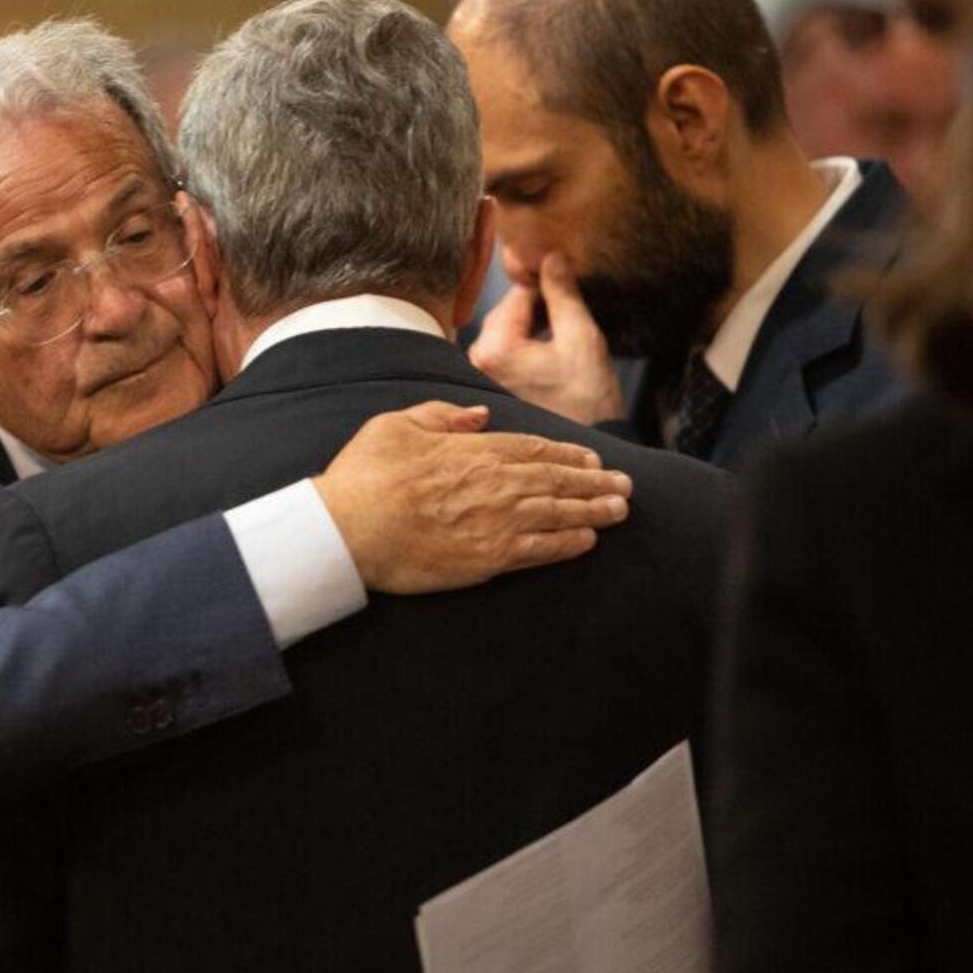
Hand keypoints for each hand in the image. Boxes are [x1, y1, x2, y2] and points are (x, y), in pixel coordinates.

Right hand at [313, 400, 632, 594]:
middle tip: (624, 485)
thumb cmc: (364, 476)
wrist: (348, 528)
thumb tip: (478, 414)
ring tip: (620, 509)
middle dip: (595, 480)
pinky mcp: (490, 558)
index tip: (590, 456)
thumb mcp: (396, 425)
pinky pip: (543, 549)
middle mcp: (495, 482)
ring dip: (594, 510)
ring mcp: (497, 521)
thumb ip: (442, 415)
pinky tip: (590, 540)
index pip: (534, 447)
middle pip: (558, 478)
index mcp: (473, 449)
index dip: (567, 452)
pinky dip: (570, 543)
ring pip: (560, 511)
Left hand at [468, 252, 624, 425]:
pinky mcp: (489, 389)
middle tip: (567, 313)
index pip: (516, 295)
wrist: (590, 448)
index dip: (544, 286)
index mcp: (495, 349)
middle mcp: (478, 363)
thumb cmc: (588, 400)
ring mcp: (480, 379)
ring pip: (505, 332)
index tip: (565, 284)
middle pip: (506, 314)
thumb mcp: (582, 339)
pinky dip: (523, 346)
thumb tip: (552, 258)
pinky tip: (549, 355)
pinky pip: (503, 353)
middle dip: (535, 309)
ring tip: (561, 338)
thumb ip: (563, 294)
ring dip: (531, 327)